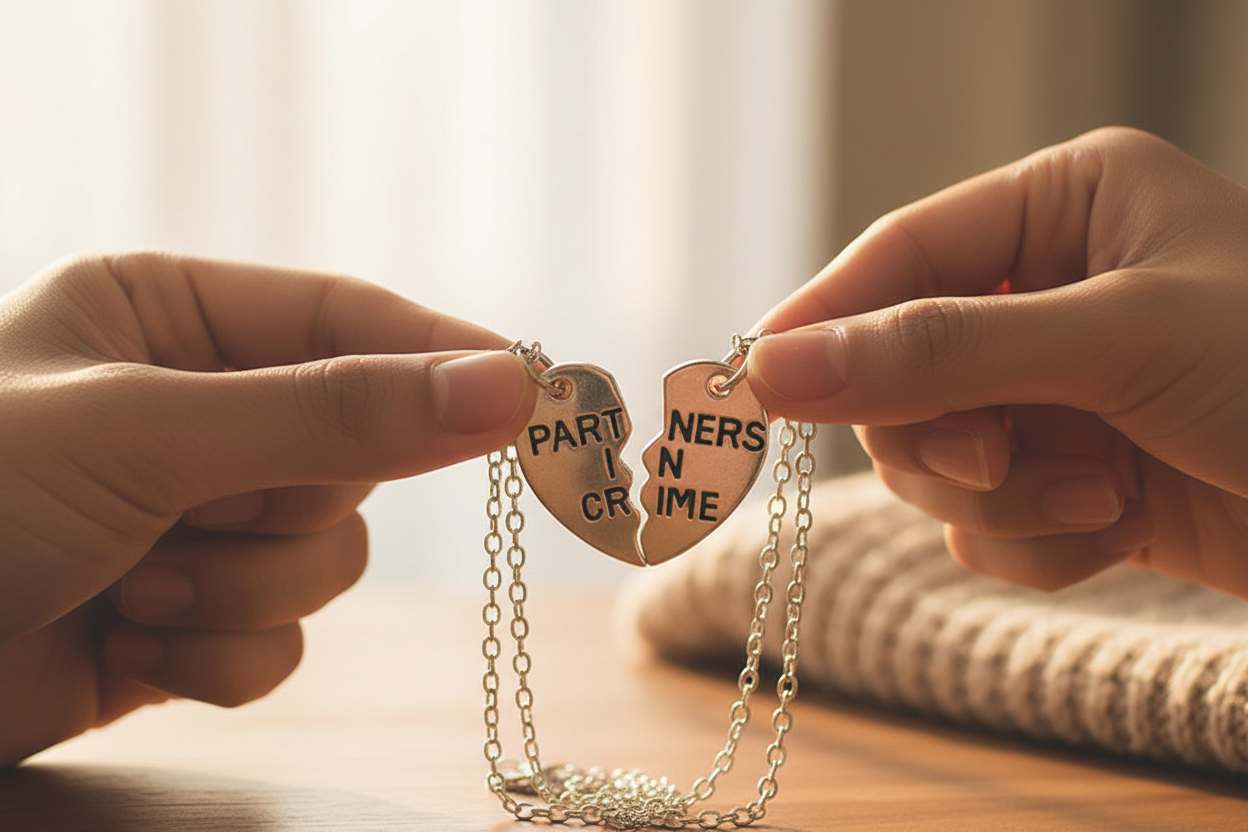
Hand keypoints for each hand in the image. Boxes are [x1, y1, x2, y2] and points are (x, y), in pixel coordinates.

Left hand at [0, 252, 536, 764]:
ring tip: (134, 589)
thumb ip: (335, 413)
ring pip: (325, 559)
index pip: (351, 322)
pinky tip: (128, 646)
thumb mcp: (149, 434)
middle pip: (350, 458)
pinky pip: (281, 639)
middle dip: (281, 511)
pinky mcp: (187, 618)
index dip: (444, 361)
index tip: (537, 395)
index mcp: (168, 318)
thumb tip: (505, 386)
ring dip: (241, 590)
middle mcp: (191, 411)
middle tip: (195, 519)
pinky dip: (217, 655)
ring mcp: (193, 518)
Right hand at [745, 127, 1247, 597]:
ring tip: (1090, 499)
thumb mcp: (1111, 344)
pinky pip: (983, 518)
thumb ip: (934, 352)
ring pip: (935, 453)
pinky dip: (1032, 541)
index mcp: (1069, 207)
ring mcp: (1059, 388)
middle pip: (901, 367)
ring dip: (999, 497)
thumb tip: (773, 368)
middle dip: (946, 433)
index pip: (898, 255)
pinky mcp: (1073, 474)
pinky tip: (1111, 530)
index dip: (824, 322)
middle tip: (1003, 462)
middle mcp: (1055, 290)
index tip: (754, 387)